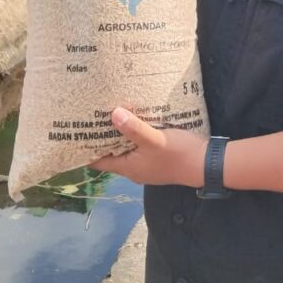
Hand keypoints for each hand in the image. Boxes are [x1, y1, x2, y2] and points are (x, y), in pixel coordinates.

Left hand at [89, 107, 206, 187]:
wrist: (207, 164)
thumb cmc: (178, 154)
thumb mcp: (155, 139)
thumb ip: (134, 128)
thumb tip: (113, 114)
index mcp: (129, 168)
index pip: (98, 162)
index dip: (85, 150)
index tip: (75, 133)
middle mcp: (135, 168)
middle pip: (111, 153)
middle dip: (101, 137)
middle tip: (90, 116)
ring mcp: (147, 164)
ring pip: (126, 148)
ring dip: (119, 134)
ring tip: (110, 114)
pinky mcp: (158, 158)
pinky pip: (139, 146)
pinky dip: (133, 135)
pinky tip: (135, 120)